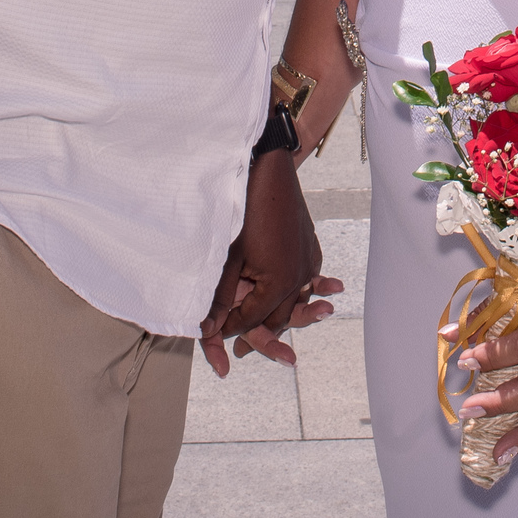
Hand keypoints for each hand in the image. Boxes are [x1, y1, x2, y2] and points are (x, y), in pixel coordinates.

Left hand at [199, 149, 323, 377]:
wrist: (270, 174)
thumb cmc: (245, 213)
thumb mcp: (227, 258)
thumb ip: (218, 297)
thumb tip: (204, 329)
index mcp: (278, 283)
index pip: (252, 319)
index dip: (231, 329)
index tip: (215, 333)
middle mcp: (299, 278)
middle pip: (277, 317)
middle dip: (257, 329)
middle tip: (238, 343)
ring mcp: (309, 264)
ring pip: (294, 302)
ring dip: (277, 314)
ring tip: (260, 324)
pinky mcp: (312, 250)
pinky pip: (305, 282)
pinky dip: (295, 293)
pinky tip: (288, 297)